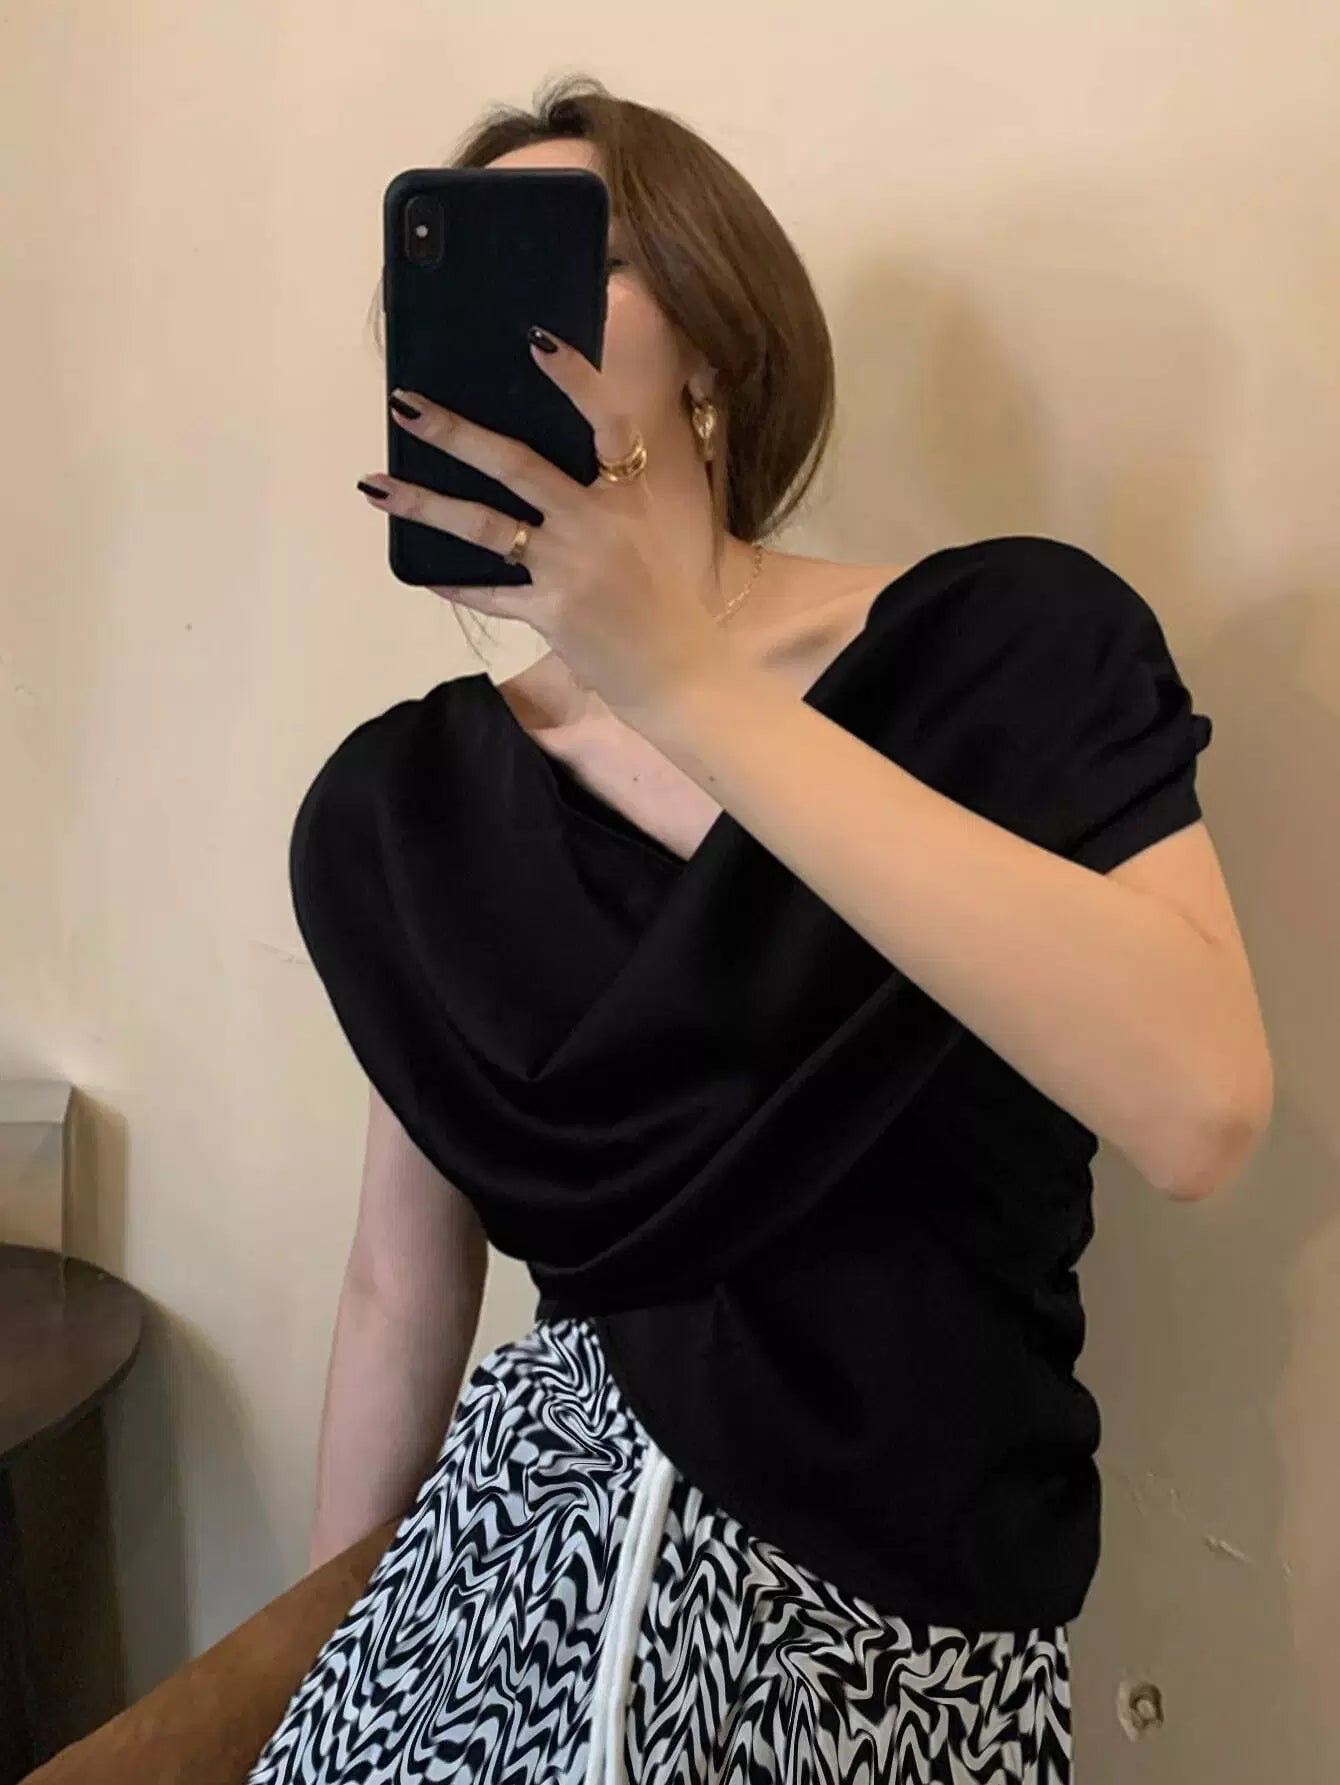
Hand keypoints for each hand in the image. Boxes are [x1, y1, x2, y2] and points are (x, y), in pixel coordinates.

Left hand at [357, 327, 724, 719]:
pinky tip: (420, 570)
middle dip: (456, 433)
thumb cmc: (662, 600)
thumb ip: (604, 495)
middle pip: (518, 466)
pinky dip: (455, 583)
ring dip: (425, 504)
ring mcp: (570, 568)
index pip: (606, 423)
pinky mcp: (552, 612)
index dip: (576, 379)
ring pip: (486, 527)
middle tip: (405, 404)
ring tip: (374, 486)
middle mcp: (596, 523)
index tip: (536, 339)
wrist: (680, 673)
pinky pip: (490, 593)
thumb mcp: (644, 532)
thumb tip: (538, 464)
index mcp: (627, 496)